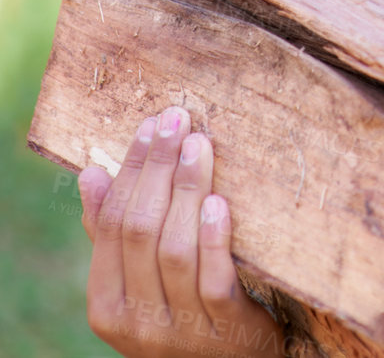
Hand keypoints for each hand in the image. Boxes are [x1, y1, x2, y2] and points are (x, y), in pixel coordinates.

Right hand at [78, 105, 283, 355]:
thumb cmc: (178, 312)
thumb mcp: (137, 281)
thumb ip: (112, 234)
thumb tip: (91, 173)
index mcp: (107, 304)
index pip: (112, 225)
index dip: (130, 171)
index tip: (150, 125)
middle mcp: (137, 319)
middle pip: (141, 231)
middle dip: (157, 168)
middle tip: (177, 119)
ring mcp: (181, 329)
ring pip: (176, 250)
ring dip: (187, 191)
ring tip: (198, 145)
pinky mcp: (225, 331)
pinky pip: (215, 282)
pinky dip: (215, 239)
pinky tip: (219, 203)